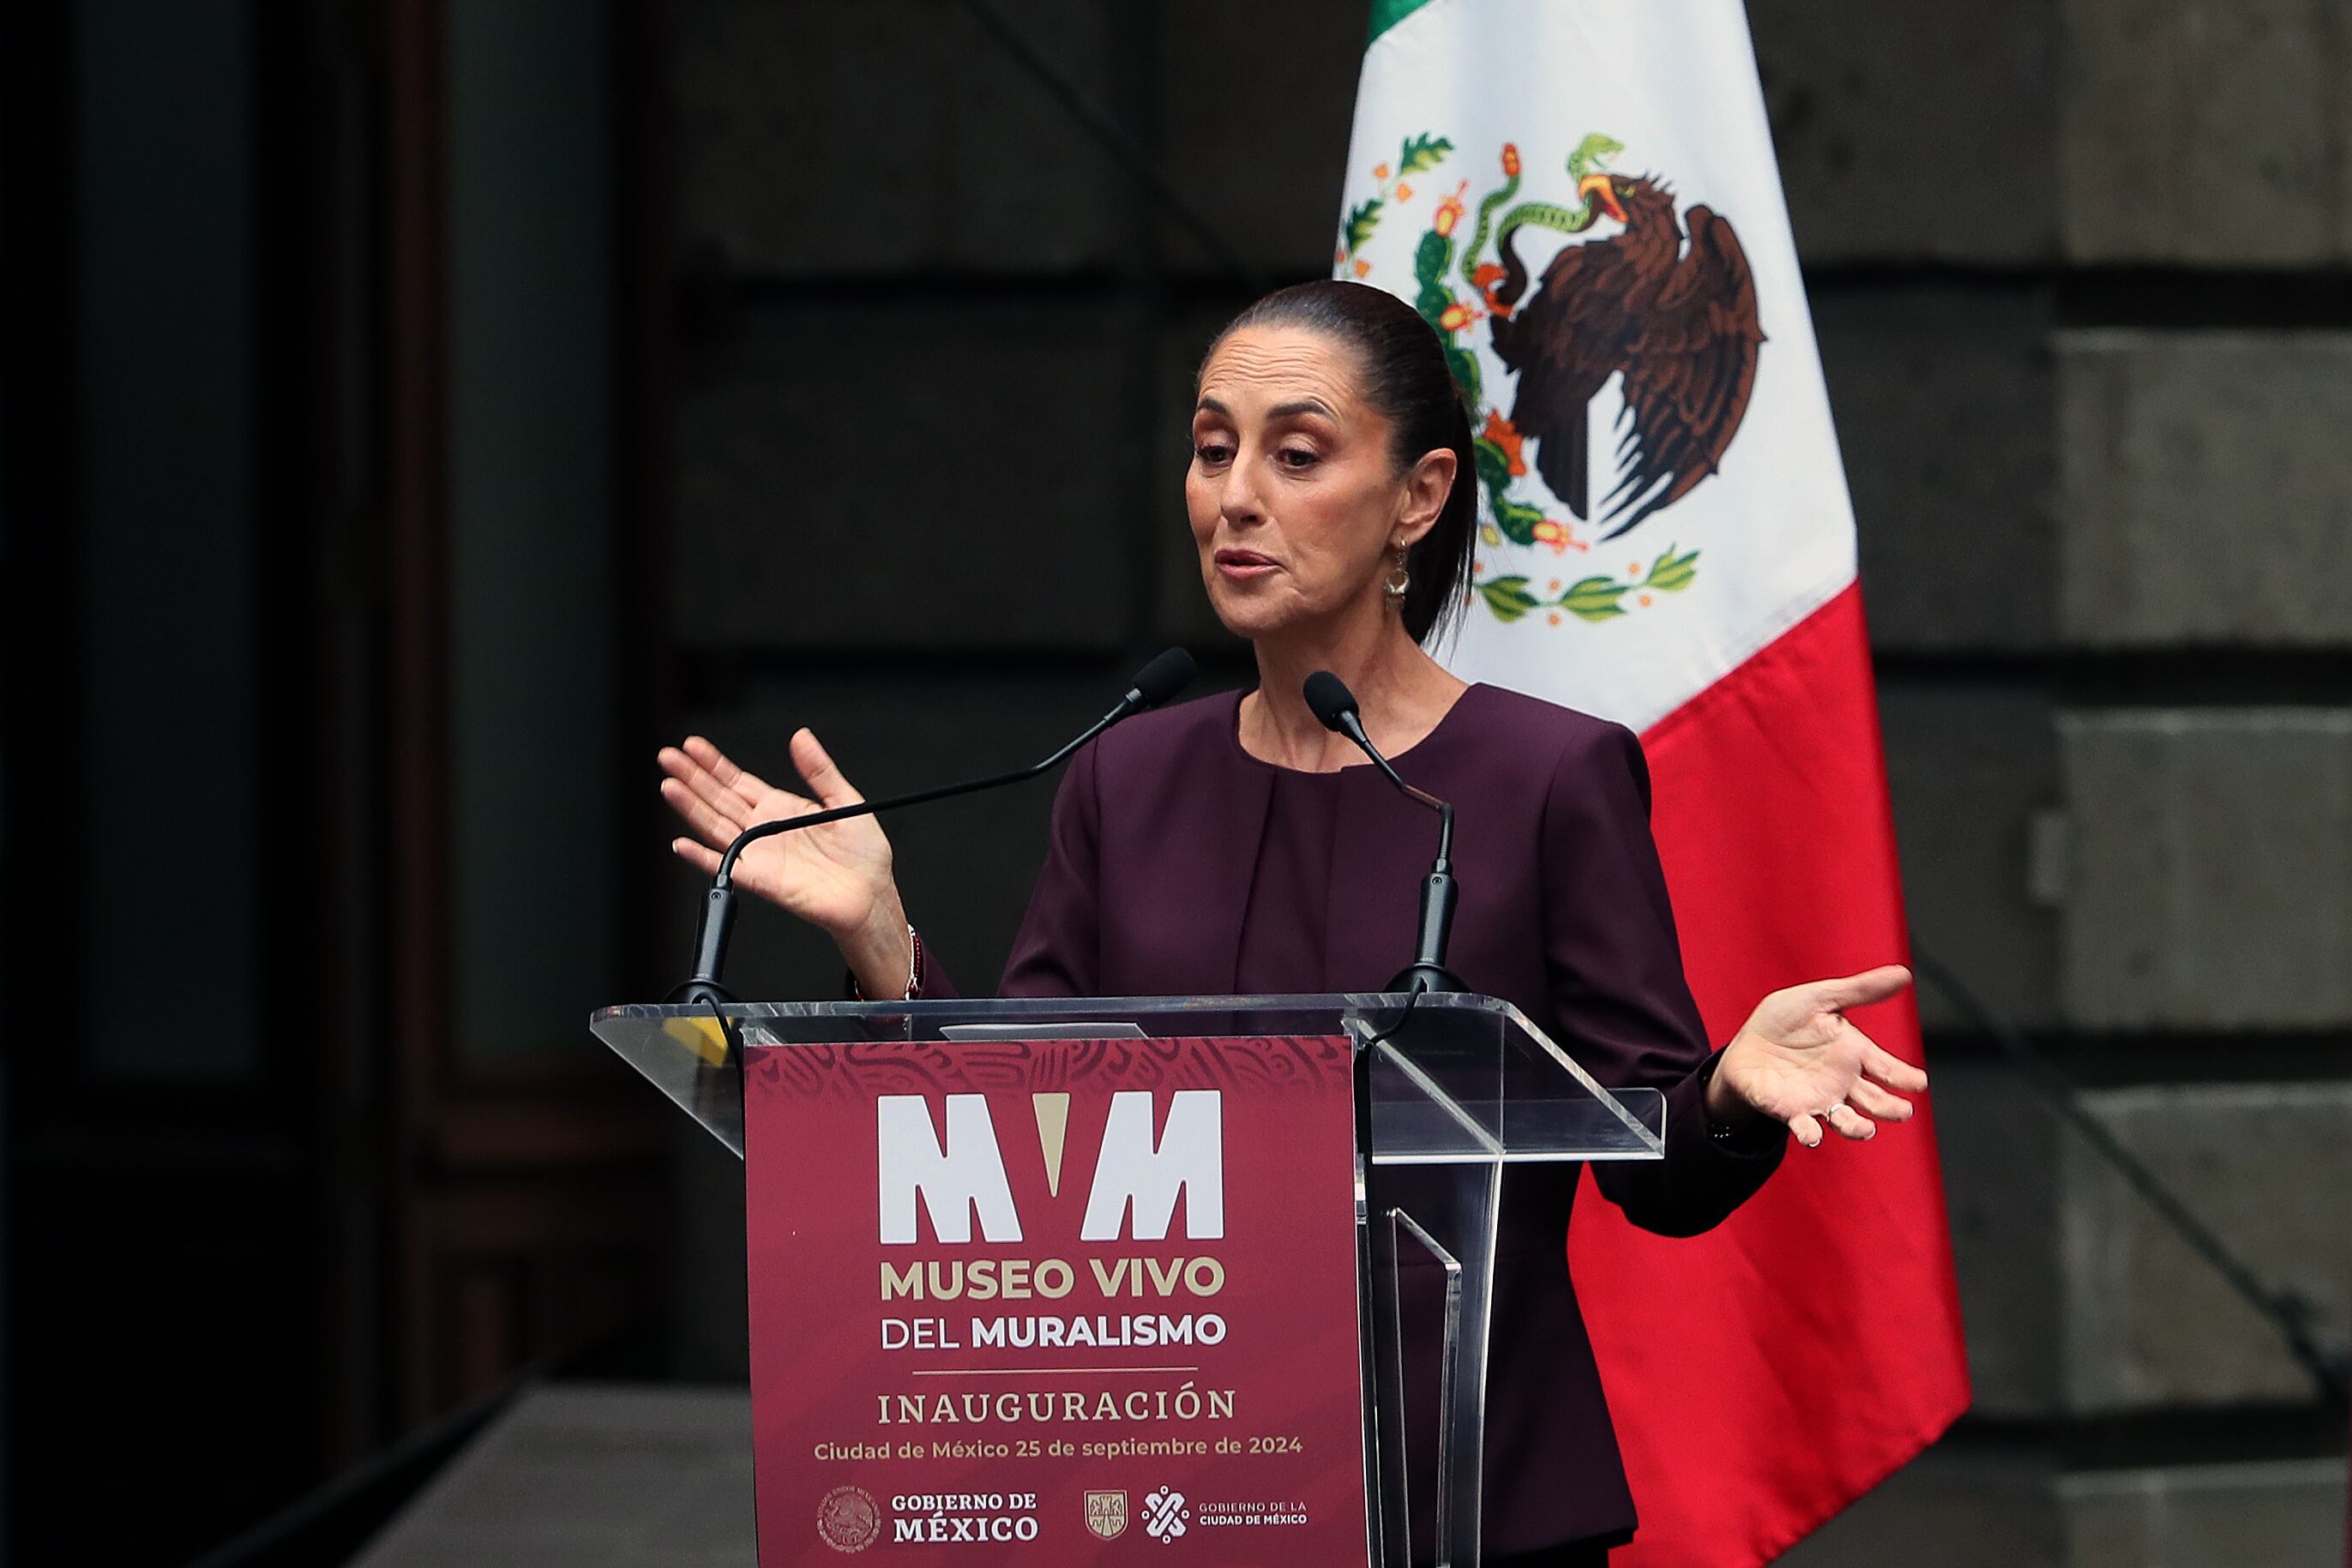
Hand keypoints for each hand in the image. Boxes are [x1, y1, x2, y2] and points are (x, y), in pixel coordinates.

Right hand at [657, 732, 910, 989]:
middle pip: (718, 799)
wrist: (871, 895)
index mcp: (781, 808)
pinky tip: (681, 843)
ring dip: (690, 807)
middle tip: (668, 756)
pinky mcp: (760, 880)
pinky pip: (724, 866)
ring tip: (670, 785)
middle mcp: (763, 829)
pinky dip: (701, 857)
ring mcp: (758, 853)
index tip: (693, 745)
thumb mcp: (845, 800)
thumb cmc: (863, 856)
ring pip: (715, 825)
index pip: (737, 781)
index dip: (714, 763)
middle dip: (692, 777)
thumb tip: (802, 738)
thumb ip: (819, 770)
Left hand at [1707, 964, 1925, 1148]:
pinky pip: (1805, 1127)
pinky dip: (1810, 1133)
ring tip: (1866, 1129)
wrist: (1747, 1044)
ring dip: (1857, 1128)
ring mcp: (1820, 1099)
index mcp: (1854, 1054)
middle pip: (1874, 1100)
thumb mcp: (1821, 998)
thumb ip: (1860, 990)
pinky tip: (1813, 1134)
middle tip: (1903, 1110)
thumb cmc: (1786, 1021)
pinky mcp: (1792, 1111)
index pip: (1887, 1068)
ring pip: (1846, 1120)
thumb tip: (1903, 974)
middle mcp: (1843, 1082)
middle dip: (1889, 1108)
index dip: (1904, 1076)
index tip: (1918, 1082)